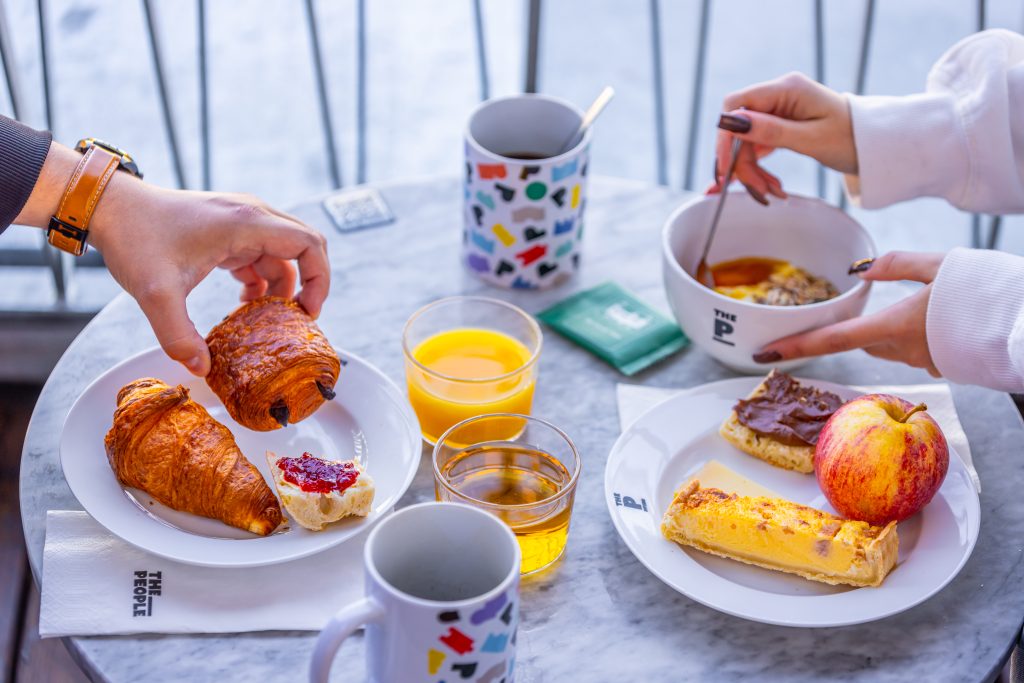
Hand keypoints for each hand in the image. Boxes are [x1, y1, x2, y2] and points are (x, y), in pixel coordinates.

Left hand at [88, 180, 329, 376]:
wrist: (111, 208)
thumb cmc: (136, 238)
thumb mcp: (155, 295)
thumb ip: (179, 337)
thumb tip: (202, 369)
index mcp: (246, 223)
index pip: (309, 245)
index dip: (320, 280)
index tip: (307, 313)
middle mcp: (251, 215)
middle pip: (305, 246)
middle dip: (308, 284)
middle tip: (297, 319)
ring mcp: (241, 219)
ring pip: (283, 253)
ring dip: (282, 285)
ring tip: (265, 318)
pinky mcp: (229, 227)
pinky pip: (263, 253)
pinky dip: (262, 279)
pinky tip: (243, 303)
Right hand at [713, 72, 856, 199]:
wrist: (873, 144)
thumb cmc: (850, 138)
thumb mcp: (810, 139)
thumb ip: (770, 131)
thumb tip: (732, 123)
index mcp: (786, 88)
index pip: (736, 104)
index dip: (725, 136)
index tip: (725, 168)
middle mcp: (778, 94)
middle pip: (739, 128)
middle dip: (744, 164)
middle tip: (760, 191)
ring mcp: (778, 109)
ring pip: (745, 142)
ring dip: (752, 171)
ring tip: (772, 193)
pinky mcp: (779, 124)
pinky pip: (757, 146)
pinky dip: (759, 168)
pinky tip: (771, 186)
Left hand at [751, 252, 944, 375]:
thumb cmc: (988, 291)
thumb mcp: (940, 264)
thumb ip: (896, 265)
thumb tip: (861, 270)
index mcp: (893, 325)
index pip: (831, 340)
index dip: (794, 347)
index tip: (763, 353)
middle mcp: (901, 350)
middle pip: (855, 342)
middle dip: (840, 332)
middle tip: (830, 320)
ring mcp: (921, 361)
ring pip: (883, 344)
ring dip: (881, 330)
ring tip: (906, 307)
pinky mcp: (939, 364)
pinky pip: (911, 348)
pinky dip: (910, 334)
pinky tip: (933, 318)